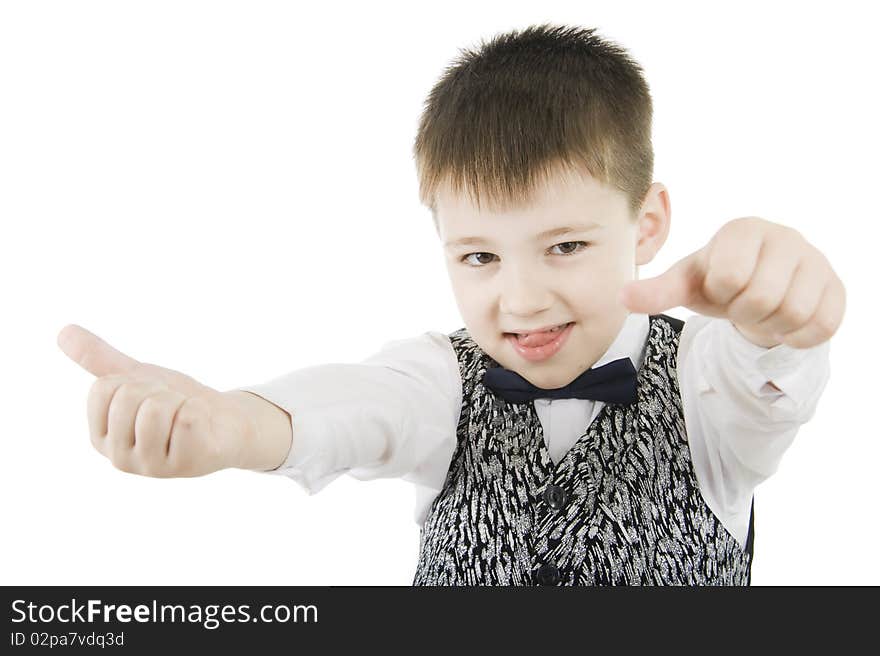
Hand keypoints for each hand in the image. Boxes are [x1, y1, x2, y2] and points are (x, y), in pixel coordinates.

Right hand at [57, 324, 256, 476]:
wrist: (226, 421)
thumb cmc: (178, 402)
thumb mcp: (137, 377)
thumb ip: (100, 360)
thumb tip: (63, 330)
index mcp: (101, 437)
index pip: (103, 388)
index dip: (134, 381)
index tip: (149, 395)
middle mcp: (120, 458)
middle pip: (130, 395)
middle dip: (158, 390)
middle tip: (173, 406)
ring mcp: (153, 466)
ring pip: (157, 408)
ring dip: (179, 401)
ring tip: (185, 417)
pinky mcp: (187, 464)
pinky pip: (188, 418)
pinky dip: (200, 409)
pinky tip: (202, 426)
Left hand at [619, 217, 845, 348]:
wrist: (761, 289)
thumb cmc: (718, 282)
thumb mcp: (686, 285)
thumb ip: (656, 291)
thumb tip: (621, 295)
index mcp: (742, 230)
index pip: (730, 276)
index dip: (721, 294)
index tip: (722, 287)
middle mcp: (784, 237)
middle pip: (764, 297)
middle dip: (745, 312)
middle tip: (742, 304)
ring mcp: (816, 261)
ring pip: (795, 312)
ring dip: (771, 324)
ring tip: (762, 311)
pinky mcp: (836, 288)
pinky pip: (822, 326)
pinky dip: (797, 335)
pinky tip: (786, 321)